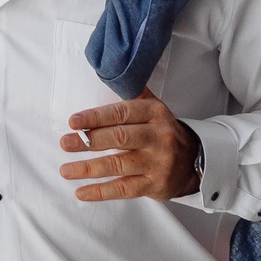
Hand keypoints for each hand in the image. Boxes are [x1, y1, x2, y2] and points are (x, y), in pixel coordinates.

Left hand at [60, 89, 200, 201]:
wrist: (195, 161)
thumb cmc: (161, 131)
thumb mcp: (153, 108)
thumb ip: (132, 92)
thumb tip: (108, 68)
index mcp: (155, 113)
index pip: (122, 113)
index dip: (96, 117)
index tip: (73, 121)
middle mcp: (159, 137)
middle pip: (120, 138)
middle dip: (89, 141)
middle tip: (64, 143)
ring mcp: (158, 162)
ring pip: (119, 165)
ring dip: (89, 168)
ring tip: (65, 170)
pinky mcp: (155, 184)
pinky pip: (124, 189)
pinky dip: (100, 192)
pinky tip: (80, 192)